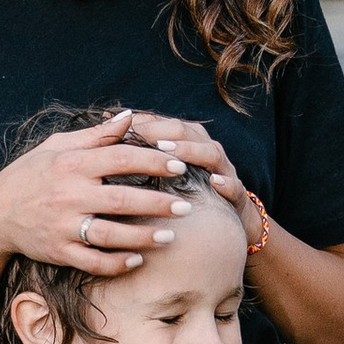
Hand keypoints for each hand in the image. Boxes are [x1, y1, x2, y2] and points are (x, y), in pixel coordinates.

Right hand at [0, 111, 189, 279]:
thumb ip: (96, 135)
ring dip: (143, 237)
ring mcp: (62, 226)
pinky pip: (92, 261)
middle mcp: (68, 195)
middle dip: (157, 203)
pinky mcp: (58, 252)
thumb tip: (130, 117)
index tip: (179, 165)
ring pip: (110, 235)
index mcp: (71, 164)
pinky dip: (116, 263)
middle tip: (186, 206)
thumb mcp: (56, 147)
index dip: (152, 161)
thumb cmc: (29, 175)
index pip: (120, 158)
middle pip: (121, 199)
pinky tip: (138, 260)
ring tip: (170, 236)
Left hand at [122, 114, 244, 219]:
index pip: (164, 123)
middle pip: (186, 131)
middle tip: (140, 135)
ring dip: (191, 150)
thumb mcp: (160, 171)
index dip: (144, 123)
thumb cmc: (185, 192)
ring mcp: (223, 170)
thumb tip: (107, 121)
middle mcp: (205, 149)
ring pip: (210, 152)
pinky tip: (215, 182)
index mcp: (186, 141)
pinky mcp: (236, 195)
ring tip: (170, 152)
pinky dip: (226, 182)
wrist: (226, 222)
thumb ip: (138, 148)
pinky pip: (235, 186)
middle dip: (163, 131)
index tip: (121, 127)